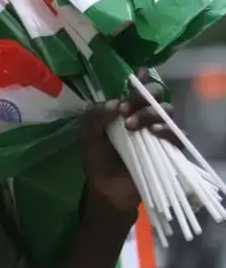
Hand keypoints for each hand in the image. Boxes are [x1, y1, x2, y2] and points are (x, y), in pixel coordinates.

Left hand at [80, 69, 174, 214]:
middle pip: (155, 94)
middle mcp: (143, 115)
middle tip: (126, 109)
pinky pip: (178, 133)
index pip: (136, 87)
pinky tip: (155, 133)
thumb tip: (114, 103)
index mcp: (125, 109)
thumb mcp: (88, 137)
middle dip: (143, 96)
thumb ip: (95, 117)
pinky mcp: (169, 148)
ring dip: (151, 113)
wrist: (108, 191)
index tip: (135, 76)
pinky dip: (168, 130)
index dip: (139, 78)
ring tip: (132, 126)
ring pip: (166, 110)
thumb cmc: (98, 161)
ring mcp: (157, 131)